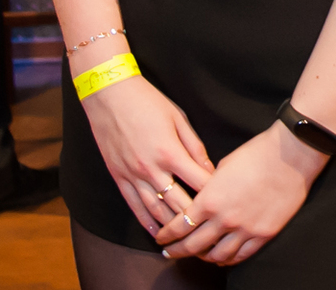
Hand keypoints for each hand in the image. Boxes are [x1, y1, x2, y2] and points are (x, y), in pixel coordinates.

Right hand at [77, 69, 213, 238]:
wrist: (110, 96)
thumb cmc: (148, 102)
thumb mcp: (179, 119)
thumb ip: (194, 147)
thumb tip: (209, 170)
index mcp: (170, 152)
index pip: (198, 181)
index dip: (213, 193)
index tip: (225, 201)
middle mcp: (151, 169)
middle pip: (178, 202)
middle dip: (195, 218)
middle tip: (210, 228)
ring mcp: (132, 176)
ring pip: (155, 210)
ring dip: (172, 227)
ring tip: (187, 238)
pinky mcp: (119, 178)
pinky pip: (134, 206)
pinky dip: (146, 222)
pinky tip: (158, 233)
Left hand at [156, 121, 328, 265]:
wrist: (291, 155)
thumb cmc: (257, 153)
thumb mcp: (223, 166)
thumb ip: (210, 187)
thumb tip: (203, 197)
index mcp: (210, 200)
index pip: (179, 226)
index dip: (166, 235)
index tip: (161, 239)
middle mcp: (224, 219)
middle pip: (193, 245)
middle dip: (177, 251)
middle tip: (169, 253)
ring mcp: (245, 229)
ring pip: (216, 256)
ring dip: (203, 257)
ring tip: (198, 255)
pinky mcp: (264, 234)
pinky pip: (241, 255)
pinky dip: (228, 259)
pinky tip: (222, 257)